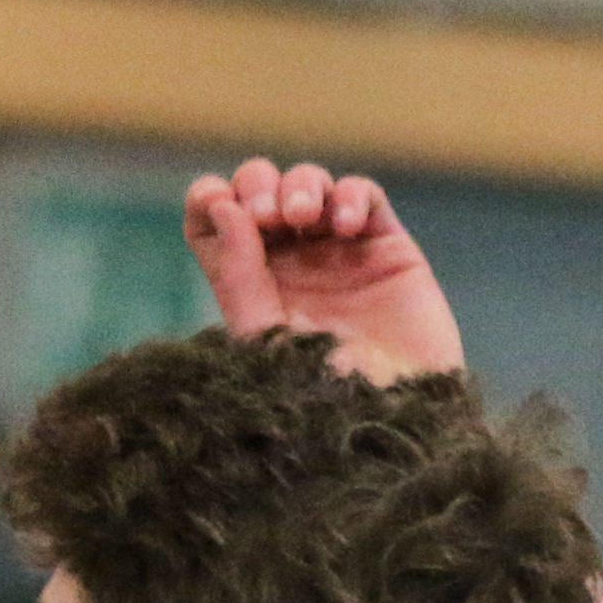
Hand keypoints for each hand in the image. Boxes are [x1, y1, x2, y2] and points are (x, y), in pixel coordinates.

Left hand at [184, 159, 463, 383]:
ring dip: (301, 185)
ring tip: (303, 215)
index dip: (208, 198)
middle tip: (268, 214)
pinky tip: (346, 226)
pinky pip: (364, 196)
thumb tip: (222, 206)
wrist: (394, 419)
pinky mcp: (386, 248)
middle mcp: (289, 264)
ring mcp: (338, 252)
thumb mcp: (264, 340)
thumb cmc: (322, 398)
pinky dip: (351, 196)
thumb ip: (237, 274)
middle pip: (259, 191)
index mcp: (248, 285)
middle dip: (257, 184)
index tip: (216, 200)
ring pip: (310, 184)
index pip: (214, 223)